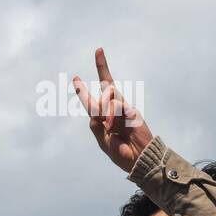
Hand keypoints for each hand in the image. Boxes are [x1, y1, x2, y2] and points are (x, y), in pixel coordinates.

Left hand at [74, 48, 153, 173]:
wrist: (140, 160)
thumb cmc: (122, 154)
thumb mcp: (104, 143)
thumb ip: (97, 128)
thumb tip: (94, 113)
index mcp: (102, 120)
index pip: (91, 102)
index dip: (83, 90)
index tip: (75, 77)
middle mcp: (112, 111)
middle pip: (104, 88)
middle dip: (98, 71)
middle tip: (96, 54)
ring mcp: (123, 109)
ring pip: (107, 95)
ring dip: (105, 110)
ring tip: (110, 127)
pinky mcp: (131, 110)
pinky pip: (116, 104)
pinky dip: (112, 114)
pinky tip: (115, 126)